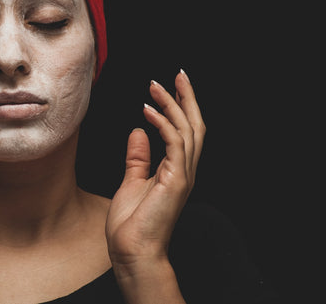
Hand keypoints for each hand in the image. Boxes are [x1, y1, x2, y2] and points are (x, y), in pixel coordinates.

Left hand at [106, 70, 205, 272]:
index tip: (171, 86)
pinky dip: (163, 123)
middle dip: (186, 98)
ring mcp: (182, 175)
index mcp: (176, 170)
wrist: (133, 252)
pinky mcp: (175, 180)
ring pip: (187, 130)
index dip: (181, 107)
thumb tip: (138, 131)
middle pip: (194, 125)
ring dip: (173, 104)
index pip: (185, 131)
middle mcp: (184, 170)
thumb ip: (138, 157)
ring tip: (156, 85)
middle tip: (178, 74)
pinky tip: (148, 110)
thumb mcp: (132, 182)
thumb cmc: (131, 224)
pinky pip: (173, 143)